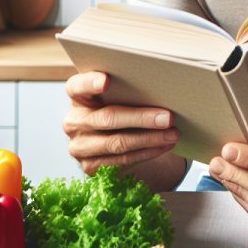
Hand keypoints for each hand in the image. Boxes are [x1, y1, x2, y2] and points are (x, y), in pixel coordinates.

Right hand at [63, 71, 179, 175]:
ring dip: (150, 139)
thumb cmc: (116, 106)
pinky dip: (147, 152)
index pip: (77, 86)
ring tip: (173, 134)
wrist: (107, 138)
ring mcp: (80, 147)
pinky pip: (123, 160)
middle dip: (142, 118)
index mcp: (77, 96)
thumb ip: (125, 89)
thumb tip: (161, 87)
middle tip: (168, 117)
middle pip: (108, 118)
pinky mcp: (90, 167)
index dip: (90, 82)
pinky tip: (164, 146)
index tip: (106, 80)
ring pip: (118, 143)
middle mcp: (74, 122)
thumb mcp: (113, 95)